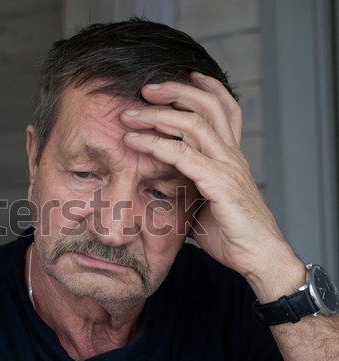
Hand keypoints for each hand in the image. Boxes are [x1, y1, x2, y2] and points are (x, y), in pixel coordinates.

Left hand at [120, 72, 302, 299]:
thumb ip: (189, 186)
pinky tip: (133, 140)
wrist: (258, 257)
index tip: (185, 76)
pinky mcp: (218, 183)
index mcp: (231, 156)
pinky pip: (182, 155)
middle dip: (176, 91)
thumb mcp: (206, 202)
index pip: (225, 110)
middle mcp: (231, 155)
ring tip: (131, 111)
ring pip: (193, 124)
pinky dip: (154, 144)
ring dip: (158, 114)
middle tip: (146, 88)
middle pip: (207, 106)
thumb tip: (164, 187)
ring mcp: (227, 166)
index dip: (207, 88)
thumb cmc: (232, 233)